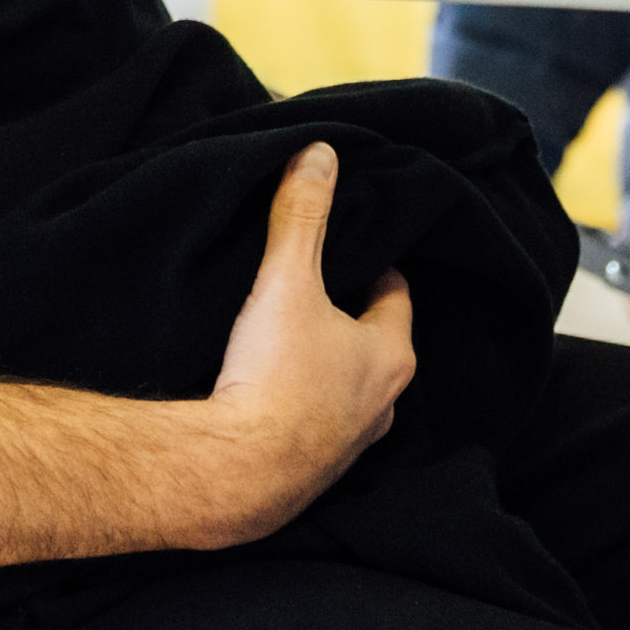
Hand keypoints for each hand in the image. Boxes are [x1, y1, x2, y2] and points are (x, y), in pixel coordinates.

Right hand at [180, 145, 415, 549]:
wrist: (233, 475)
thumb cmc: (273, 376)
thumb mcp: (286, 281)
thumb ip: (301, 217)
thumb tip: (319, 154)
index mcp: (391, 354)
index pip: (396, 293)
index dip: (376, 264)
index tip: (354, 245)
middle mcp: (383, 404)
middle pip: (375, 341)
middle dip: (351, 313)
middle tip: (319, 283)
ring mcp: (351, 443)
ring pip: (348, 387)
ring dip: (328, 364)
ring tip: (293, 335)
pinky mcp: (314, 471)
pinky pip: (317, 423)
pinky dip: (303, 403)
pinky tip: (272, 391)